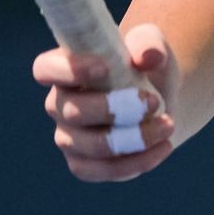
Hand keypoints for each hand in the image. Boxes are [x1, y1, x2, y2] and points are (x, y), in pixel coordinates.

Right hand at [33, 22, 178, 182]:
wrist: (158, 101)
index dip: (69, 70)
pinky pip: (104, 170)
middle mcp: (59, 104)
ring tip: (167, 125)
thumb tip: (148, 56)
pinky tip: (163, 146)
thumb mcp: (151, 45)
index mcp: (64, 68)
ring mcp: (69, 138)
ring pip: (92, 145)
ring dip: (134, 138)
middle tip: (152, 102)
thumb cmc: (145, 66)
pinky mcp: (84, 164)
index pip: (46, 69)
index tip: (104, 68)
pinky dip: (137, 162)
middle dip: (115, 109)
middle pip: (73, 112)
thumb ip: (149, 43)